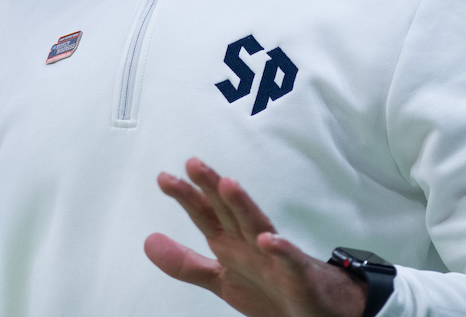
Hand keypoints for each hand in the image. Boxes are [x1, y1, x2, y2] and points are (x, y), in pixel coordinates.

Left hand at [145, 158, 366, 316]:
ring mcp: (275, 257)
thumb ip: (185, 263)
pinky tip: (268, 239)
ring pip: (257, 225)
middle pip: (229, 211)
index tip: (165, 178)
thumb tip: (148, 242)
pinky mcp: (299, 275)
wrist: (317, 311)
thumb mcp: (221, 278)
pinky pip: (290, 260)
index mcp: (232, 243)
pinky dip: (280, 249)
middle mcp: (251, 242)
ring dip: (243, 205)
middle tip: (194, 164)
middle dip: (211, 188)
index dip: (186, 197)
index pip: (206, 215)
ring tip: (228, 184)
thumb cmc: (272, 290)